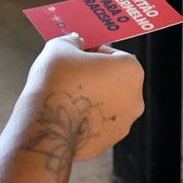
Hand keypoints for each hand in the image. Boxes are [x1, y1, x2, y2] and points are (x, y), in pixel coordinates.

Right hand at [22, 34, 144, 160]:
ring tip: (65, 95)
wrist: (46, 126)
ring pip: (106, 103)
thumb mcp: (60, 47)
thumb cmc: (57, 81)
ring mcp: (123, 124)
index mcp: (131, 70)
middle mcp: (135, 98)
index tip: (75, 55)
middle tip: (69, 74)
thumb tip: (76, 41)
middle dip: (94, 75)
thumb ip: (72, 40)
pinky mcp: (108, 142)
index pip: (112, 53)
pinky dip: (86, 117)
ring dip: (91, 97)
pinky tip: (66, 113)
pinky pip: (98, 123)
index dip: (92, 51)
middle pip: (113, 80)